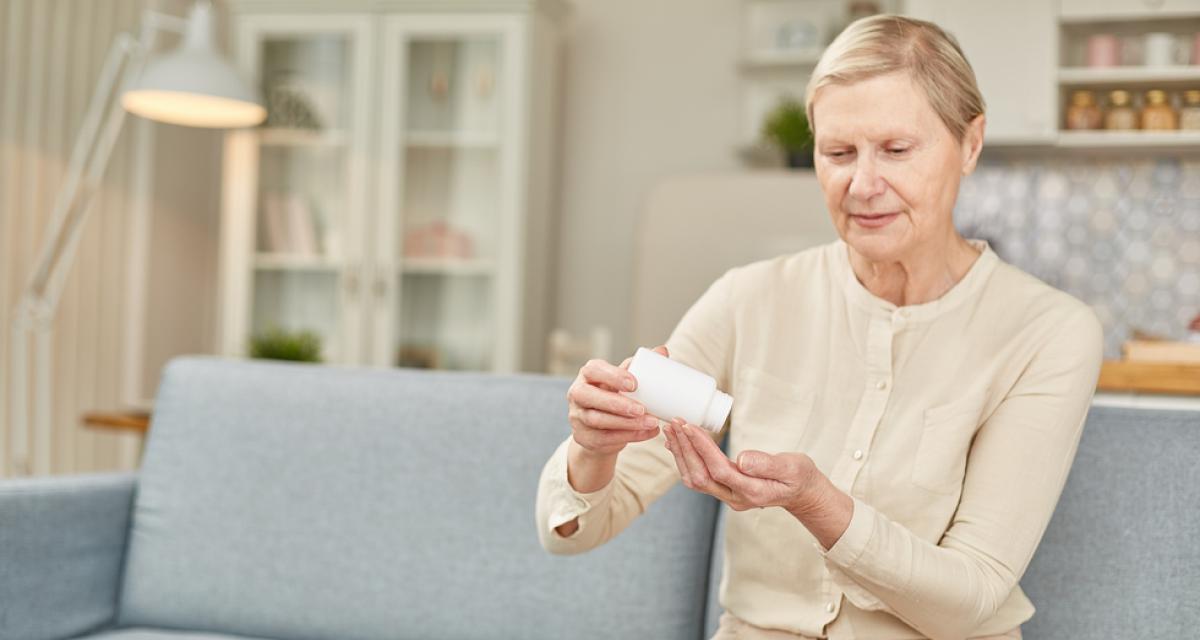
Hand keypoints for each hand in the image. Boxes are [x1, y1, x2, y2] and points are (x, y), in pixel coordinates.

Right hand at [566, 345, 668, 455]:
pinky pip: (605, 438)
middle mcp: (577, 394)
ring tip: (651, 422)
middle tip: (642, 409)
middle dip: (617, 403)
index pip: (593, 370)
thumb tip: (662, 351)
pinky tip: (647, 433)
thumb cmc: (614, 395)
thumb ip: (639, 366)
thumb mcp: (624, 380)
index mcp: (588, 375)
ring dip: (627, 423)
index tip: (634, 384)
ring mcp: (577, 417)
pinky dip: (629, 436)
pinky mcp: (584, 437)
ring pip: (598, 420)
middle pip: (589, 396)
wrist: (600, 428)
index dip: (612, 376)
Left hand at [661, 418, 821, 514]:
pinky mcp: (724, 490)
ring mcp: (728, 496)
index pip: (719, 470)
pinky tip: (678, 443)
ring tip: (671, 429)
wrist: (801, 493)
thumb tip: (742, 459)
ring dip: (681, 453)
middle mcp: (735, 497)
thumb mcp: (792, 468)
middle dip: (685, 448)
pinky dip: (686, 459)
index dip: (702, 448)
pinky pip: (699, 477)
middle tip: (674, 422)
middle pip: (701, 476)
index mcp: (753, 492)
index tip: (689, 426)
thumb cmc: (798, 477)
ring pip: (696, 478)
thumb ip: (767, 464)